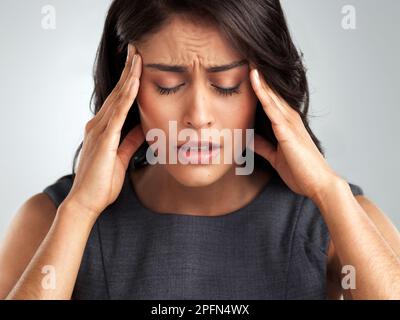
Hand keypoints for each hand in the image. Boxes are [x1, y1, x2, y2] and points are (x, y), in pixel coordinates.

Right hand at [63, 43, 144, 218]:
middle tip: (137, 50)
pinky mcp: (103, 139)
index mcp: (103, 129)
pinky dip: (127, 96)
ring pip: (117, 98)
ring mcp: (99, 131)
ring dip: (129, 77)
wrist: (87, 202)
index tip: (138, 65)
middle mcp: (98, 125)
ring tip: (138, 57)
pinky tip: (135, 82)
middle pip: (117, 93)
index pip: (119, 100)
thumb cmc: (102, 182)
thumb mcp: (121, 157)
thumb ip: (130, 141)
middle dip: (128, 70)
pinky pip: (117, 113)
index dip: (128, 81)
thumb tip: (143, 127)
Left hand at [248, 66, 340, 199]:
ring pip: (271, 95)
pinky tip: (255, 79)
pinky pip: (272, 107)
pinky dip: (262, 93)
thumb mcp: (276, 157)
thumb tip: (249, 139)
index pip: (270, 101)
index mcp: (287, 125)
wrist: (318, 185)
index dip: (260, 87)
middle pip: (271, 93)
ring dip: (259, 77)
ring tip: (249, 59)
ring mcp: (289, 123)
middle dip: (259, 76)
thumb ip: (264, 146)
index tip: (247, 72)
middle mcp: (289, 120)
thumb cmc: (301, 171)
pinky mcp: (287, 131)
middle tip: (247, 57)